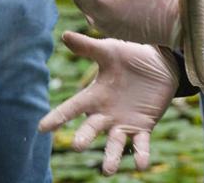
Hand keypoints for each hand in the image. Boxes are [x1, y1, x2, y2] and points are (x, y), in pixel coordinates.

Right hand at [38, 32, 177, 175]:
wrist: (161, 62)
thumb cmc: (130, 57)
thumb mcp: (109, 51)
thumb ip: (88, 47)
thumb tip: (65, 35)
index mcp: (95, 96)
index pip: (72, 108)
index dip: (57, 117)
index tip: (42, 128)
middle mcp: (105, 114)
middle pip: (91, 129)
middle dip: (84, 137)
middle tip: (77, 145)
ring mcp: (123, 123)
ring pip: (114, 144)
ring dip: (111, 158)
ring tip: (108, 170)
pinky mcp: (143, 127)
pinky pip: (141, 144)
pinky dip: (141, 155)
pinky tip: (142, 165)